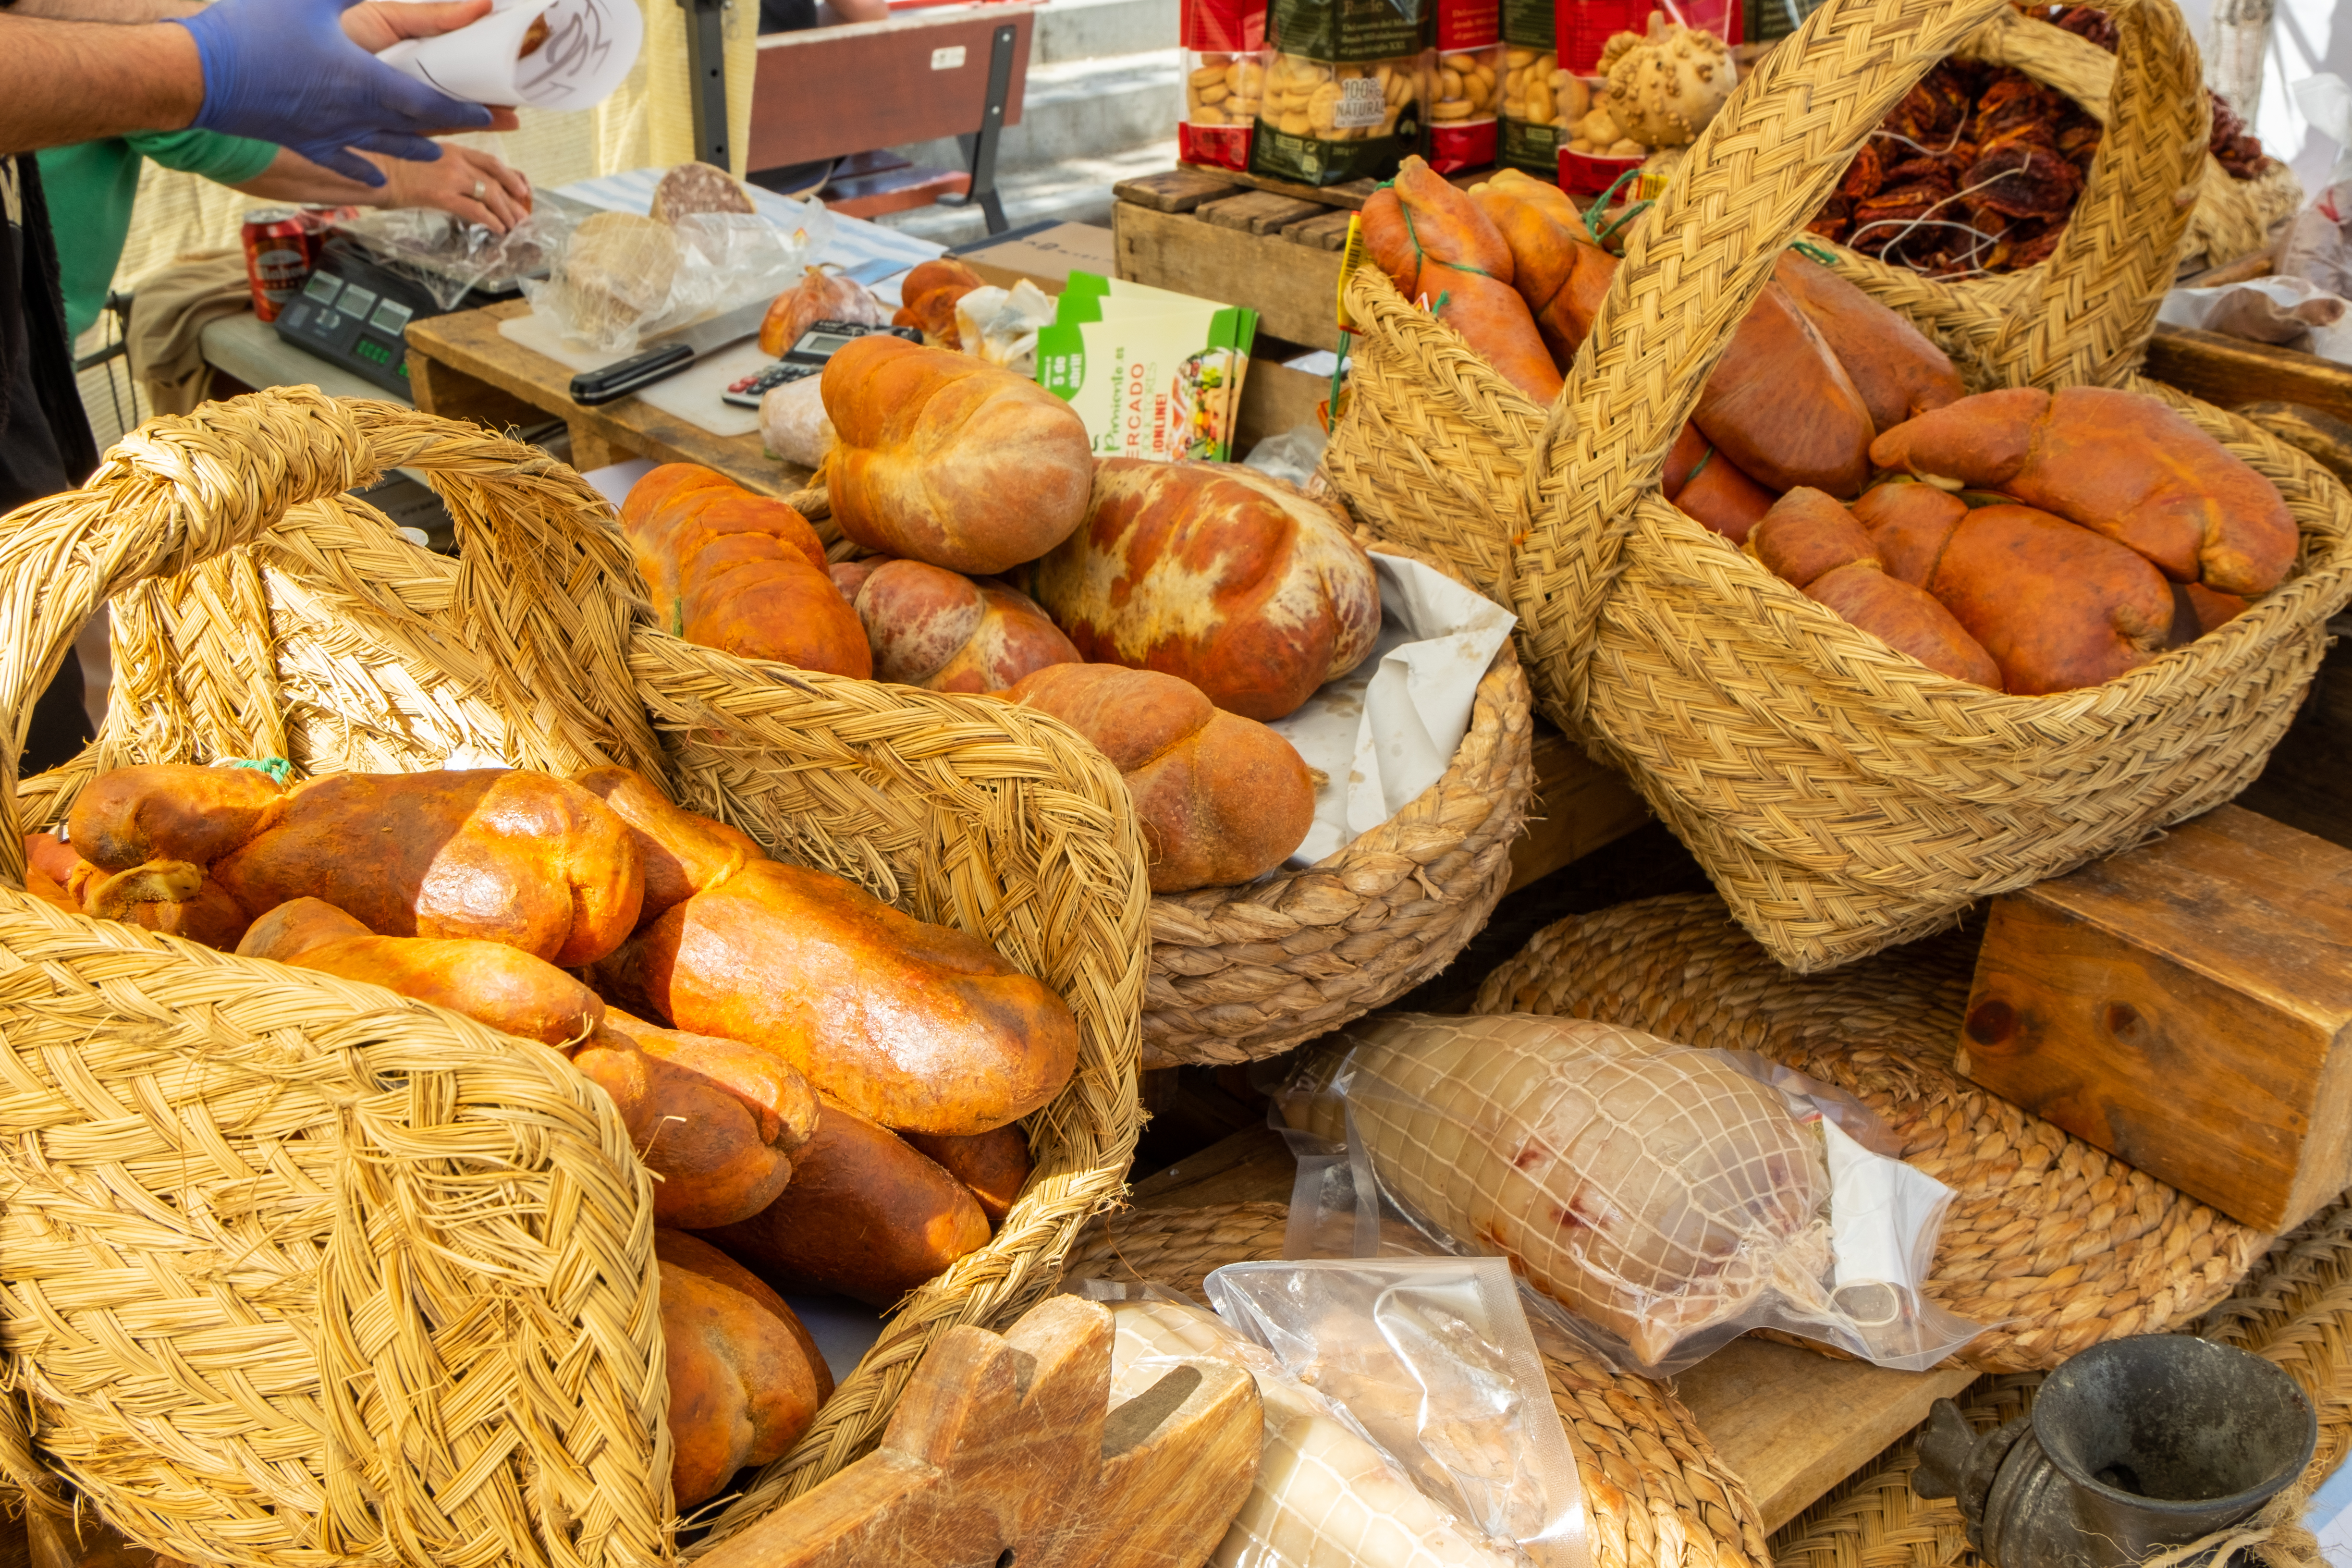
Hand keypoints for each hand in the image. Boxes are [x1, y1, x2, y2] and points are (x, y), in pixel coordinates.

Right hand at [169, 0, 511, 185]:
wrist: (194, 74)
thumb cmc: (251, 30)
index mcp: (365, 83)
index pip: (431, 104)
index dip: (465, 110)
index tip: (493, 112)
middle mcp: (356, 118)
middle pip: (419, 129)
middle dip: (455, 127)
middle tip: (485, 128)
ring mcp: (330, 135)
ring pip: (389, 148)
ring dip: (418, 147)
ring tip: (440, 149)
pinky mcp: (303, 141)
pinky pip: (345, 162)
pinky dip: (366, 169)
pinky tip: (375, 176)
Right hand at [370, 143, 533, 232]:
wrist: (373, 170)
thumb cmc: (393, 165)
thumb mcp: (425, 157)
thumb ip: (447, 165)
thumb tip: (463, 183)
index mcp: (453, 148)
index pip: (491, 161)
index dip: (512, 175)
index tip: (523, 187)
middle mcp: (456, 160)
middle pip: (496, 178)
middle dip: (514, 197)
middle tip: (523, 213)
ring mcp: (451, 177)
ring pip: (491, 194)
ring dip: (506, 212)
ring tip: (513, 225)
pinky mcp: (442, 195)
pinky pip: (476, 210)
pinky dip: (491, 221)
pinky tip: (498, 229)